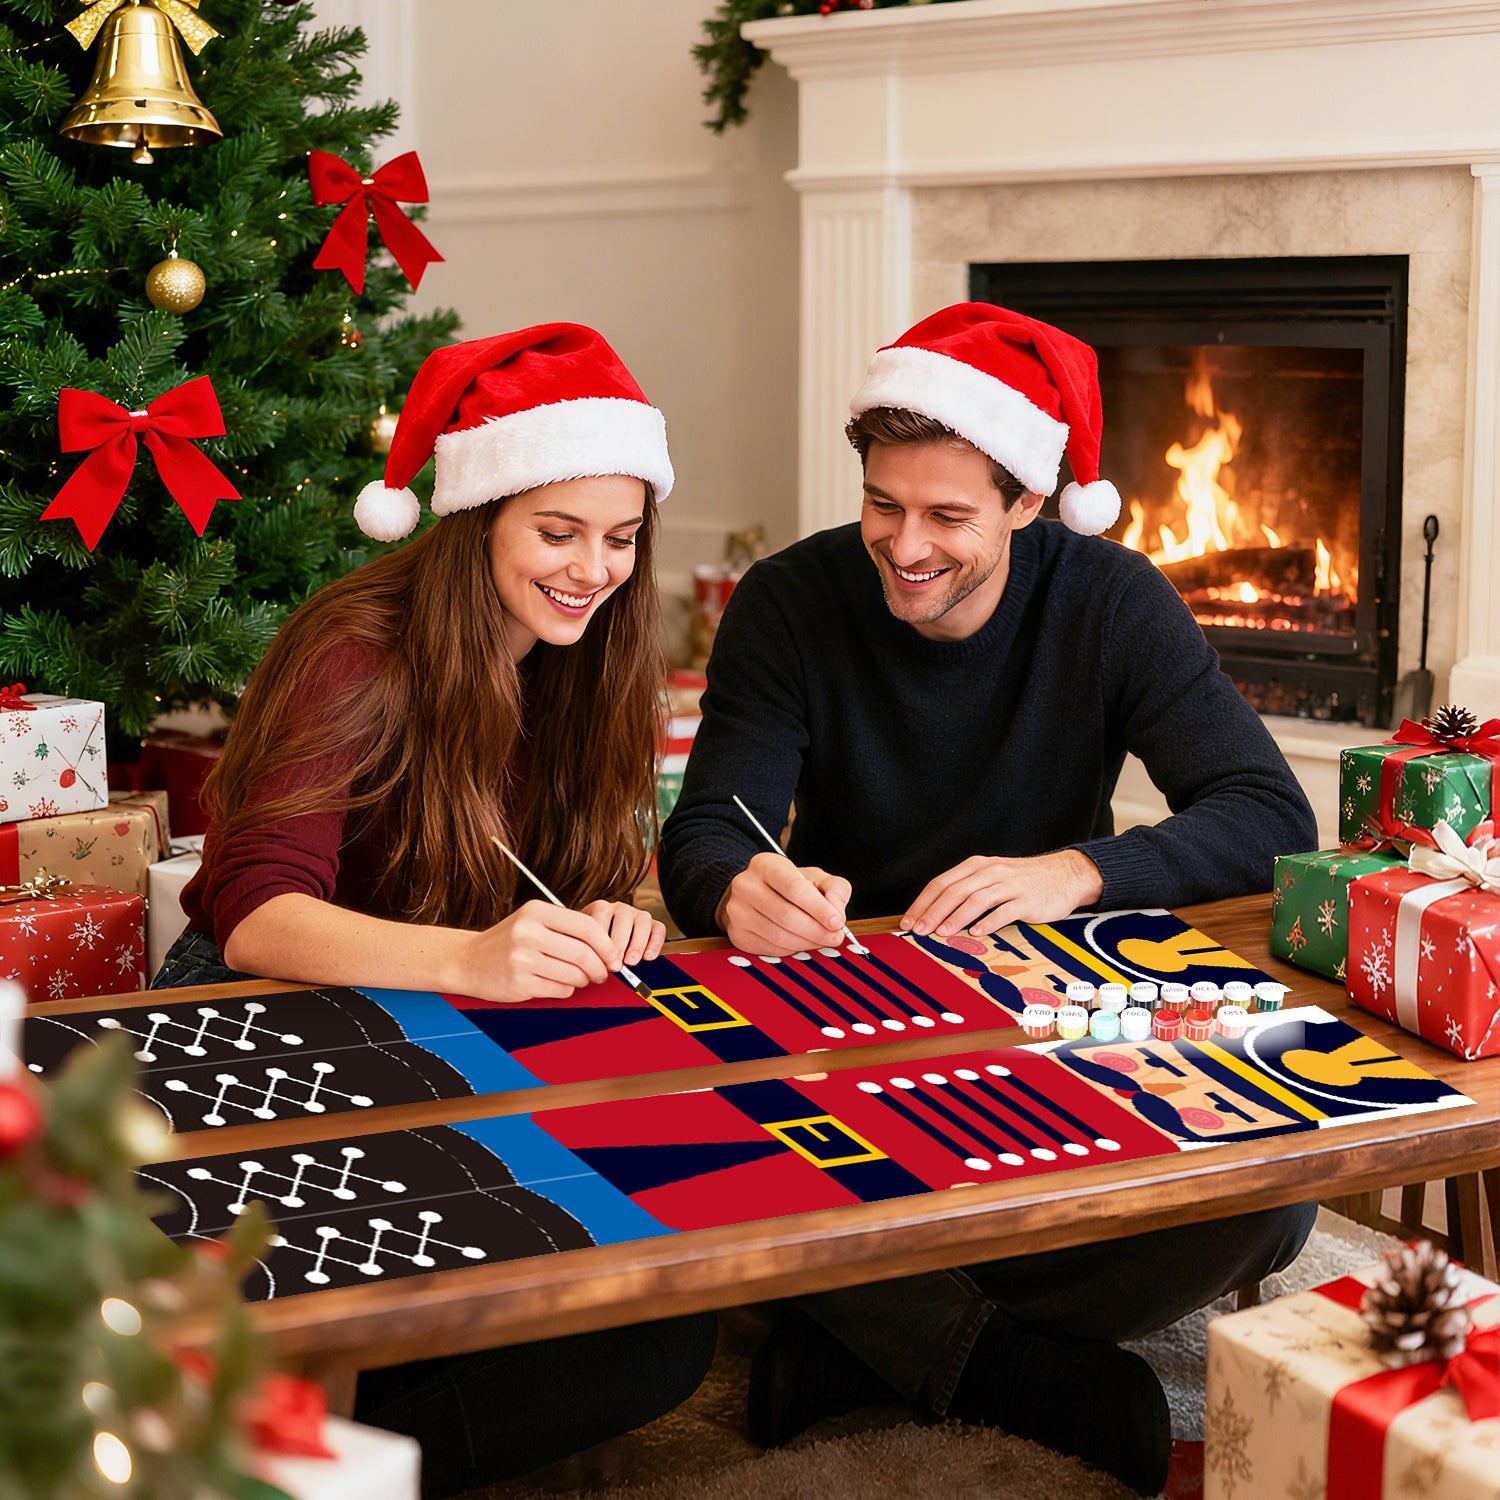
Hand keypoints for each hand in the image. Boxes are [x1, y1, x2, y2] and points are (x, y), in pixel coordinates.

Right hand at [460, 898, 623, 1001]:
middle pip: (583, 953)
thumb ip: (566, 929)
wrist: (467, 960)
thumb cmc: (509, 941)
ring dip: (584, 981)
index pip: (586, 926)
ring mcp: (522, 959)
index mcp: (536, 912)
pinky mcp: (519, 983)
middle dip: (600, 967)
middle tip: (603, 974)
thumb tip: (608, 948)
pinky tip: (559, 984)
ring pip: (574, 975)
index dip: (607, 944)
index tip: (614, 957)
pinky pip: (560, 990)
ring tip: (580, 979)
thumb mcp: (533, 922)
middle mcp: (528, 933)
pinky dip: (567, 990)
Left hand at [583, 899, 665, 967]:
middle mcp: (620, 908)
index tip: (599, 957)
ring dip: (637, 944)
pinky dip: (655, 944)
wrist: (603, 942)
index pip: (601, 915)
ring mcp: (638, 914)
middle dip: (619, 944)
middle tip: (616, 963)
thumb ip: (589, 948)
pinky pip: (659, 930)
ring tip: (631, 962)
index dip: (600, 937)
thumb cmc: (593, 943)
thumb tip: (591, 963)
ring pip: (642, 923)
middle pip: (623, 920)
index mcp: (601, 908)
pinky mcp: (653, 924)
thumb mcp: (587, 942)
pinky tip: (648, 957)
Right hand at [716, 851, 850, 955]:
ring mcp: (738, 911)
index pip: (795, 889)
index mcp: (765, 865)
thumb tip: (837, 913)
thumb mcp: (815, 877)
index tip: (837, 922)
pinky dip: (792, 949)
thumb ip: (835, 889)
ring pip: (779, 936)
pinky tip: (801, 942)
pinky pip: (771, 948)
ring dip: (807, 943)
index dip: (819, 909)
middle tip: (834, 937)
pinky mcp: (738, 934)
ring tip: (821, 940)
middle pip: (787, 915)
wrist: (753, 894)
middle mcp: (746, 886)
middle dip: (816, 931)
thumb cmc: (789, 885)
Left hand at [901, 850, 1103, 937]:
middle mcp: (990, 871)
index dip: (923, 903)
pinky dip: (988, 922)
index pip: (941, 883)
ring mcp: (1010, 885)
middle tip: (919, 931)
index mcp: (977, 865)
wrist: (1064, 874)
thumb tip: (936, 915)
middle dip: (933, 912)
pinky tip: (976, 933)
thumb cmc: (1022, 880)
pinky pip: (1004, 911)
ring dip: (956, 918)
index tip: (909, 921)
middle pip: (954, 891)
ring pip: (976, 900)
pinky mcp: (1027, 899)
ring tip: (941, 933)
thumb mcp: (992, 877)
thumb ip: (967, 891)